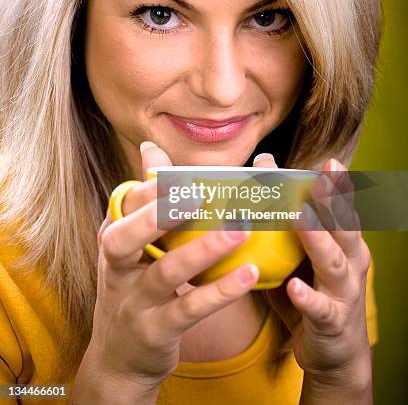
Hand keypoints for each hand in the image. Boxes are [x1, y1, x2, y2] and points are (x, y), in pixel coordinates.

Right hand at [87, 142, 258, 390]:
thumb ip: (146, 200)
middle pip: (126, 237)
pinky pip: (188, 309)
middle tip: (200, 194)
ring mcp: (132, 302)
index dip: (151, 187)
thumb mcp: (131, 245)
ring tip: (241, 229)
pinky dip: (219, 292)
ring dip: (203, 250)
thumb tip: (150, 148)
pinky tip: (247, 274)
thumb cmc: (134, 287)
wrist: (120, 359)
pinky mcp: (155, 331)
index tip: (185, 173)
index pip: (125, 206)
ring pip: (165, 272)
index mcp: (113, 239)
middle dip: (159, 215)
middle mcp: (116, 268)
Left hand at [252, 154, 371, 388]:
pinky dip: (307, 297)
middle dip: (333, 201)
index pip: (341, 209)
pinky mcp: (331, 321)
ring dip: (317, 239)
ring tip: (302, 218)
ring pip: (333, 262)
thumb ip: (287, 221)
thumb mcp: (303, 256)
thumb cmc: (314, 292)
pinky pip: (319, 308)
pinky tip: (294, 287)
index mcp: (344, 243)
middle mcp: (350, 262)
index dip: (336, 185)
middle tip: (323, 176)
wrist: (335, 354)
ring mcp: (343, 292)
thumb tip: (260, 178)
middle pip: (344, 227)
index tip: (329, 163)